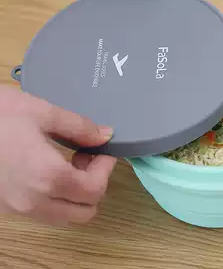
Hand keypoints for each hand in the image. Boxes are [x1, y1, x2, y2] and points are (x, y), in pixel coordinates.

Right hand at [0, 86, 115, 225]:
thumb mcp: (43, 112)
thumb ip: (80, 127)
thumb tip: (105, 135)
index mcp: (48, 176)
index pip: (95, 189)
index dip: (106, 168)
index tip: (102, 150)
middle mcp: (34, 201)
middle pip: (84, 212)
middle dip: (95, 185)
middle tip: (88, 158)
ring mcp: (19, 209)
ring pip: (65, 217)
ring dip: (78, 194)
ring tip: (70, 163)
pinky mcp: (7, 208)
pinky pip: (45, 213)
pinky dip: (58, 198)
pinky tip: (50, 170)